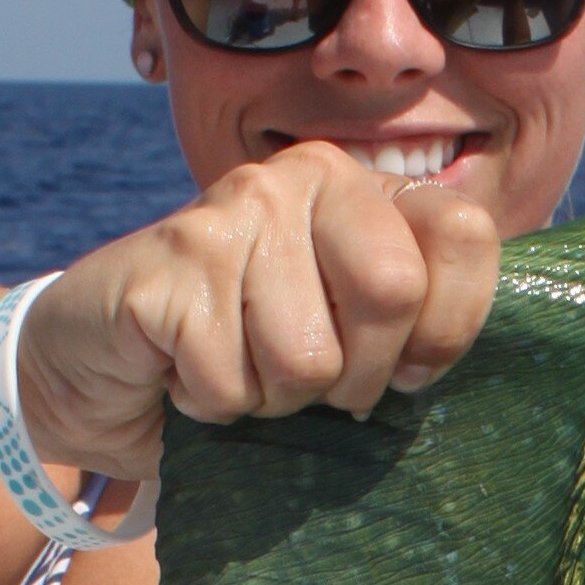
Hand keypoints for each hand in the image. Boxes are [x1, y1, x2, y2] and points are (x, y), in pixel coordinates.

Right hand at [7, 147, 502, 485]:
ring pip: (307, 358)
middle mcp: (296, 179)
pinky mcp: (164, 270)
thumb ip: (415, 320)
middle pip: (393, 290)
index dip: (446, 332)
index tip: (405, 372)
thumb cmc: (241, 354)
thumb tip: (484, 355)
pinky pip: (228, 382)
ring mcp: (225, 215)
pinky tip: (183, 372)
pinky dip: (208, 406)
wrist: (100, 363)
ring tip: (236, 370)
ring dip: (270, 398)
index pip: (465, 236)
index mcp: (358, 186)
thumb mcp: (343, 333)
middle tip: (307, 380)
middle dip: (355, 375)